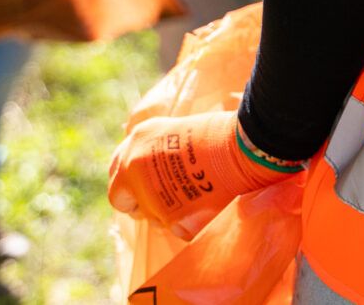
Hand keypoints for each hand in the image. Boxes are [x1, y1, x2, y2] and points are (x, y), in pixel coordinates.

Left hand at [107, 111, 299, 238]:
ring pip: (151, 218)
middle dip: (140, 204)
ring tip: (197, 198)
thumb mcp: (178, 132)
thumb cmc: (224, 134)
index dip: (131, 181)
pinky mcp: (170, 219)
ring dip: (167, 214)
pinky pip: (176, 229)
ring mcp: (149, 195)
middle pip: (121, 199)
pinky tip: (209, 207)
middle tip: (164, 200)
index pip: (117, 169)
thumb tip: (156, 170)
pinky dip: (191, 224)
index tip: (143, 185)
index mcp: (138, 140)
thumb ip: (158, 151)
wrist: (246, 147)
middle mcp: (135, 166)